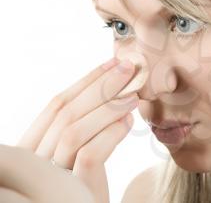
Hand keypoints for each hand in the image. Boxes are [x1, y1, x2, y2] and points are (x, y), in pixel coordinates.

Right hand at [15, 58, 138, 202]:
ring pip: (74, 130)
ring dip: (107, 108)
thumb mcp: (76, 151)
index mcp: (34, 144)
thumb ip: (83, 126)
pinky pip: (89, 154)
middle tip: (128, 69)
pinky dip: (111, 133)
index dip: (86, 81)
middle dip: (100, 86)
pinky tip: (129, 123)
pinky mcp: (73, 190)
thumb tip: (112, 90)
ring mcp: (51, 175)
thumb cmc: (85, 182)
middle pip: (66, 112)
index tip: (112, 63)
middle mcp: (35, 158)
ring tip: (133, 96)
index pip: (56, 104)